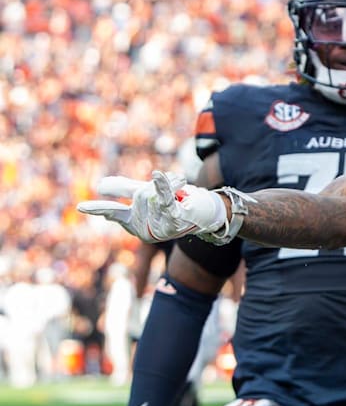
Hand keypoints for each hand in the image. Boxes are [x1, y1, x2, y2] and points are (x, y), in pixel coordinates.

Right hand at [78, 171, 225, 242]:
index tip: (80, 206)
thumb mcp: (147, 195)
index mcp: (135, 223)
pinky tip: (158, 175)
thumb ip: (124, 189)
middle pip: (139, 196)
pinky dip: (162, 186)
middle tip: (173, 182)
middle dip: (155, 185)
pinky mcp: (175, 220)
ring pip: (151, 195)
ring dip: (168, 182)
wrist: (205, 212)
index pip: (114, 212)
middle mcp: (145, 230)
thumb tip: (100, 186)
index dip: (99, 208)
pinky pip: (164, 201)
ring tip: (180, 182)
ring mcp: (160, 228)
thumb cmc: (175, 203)